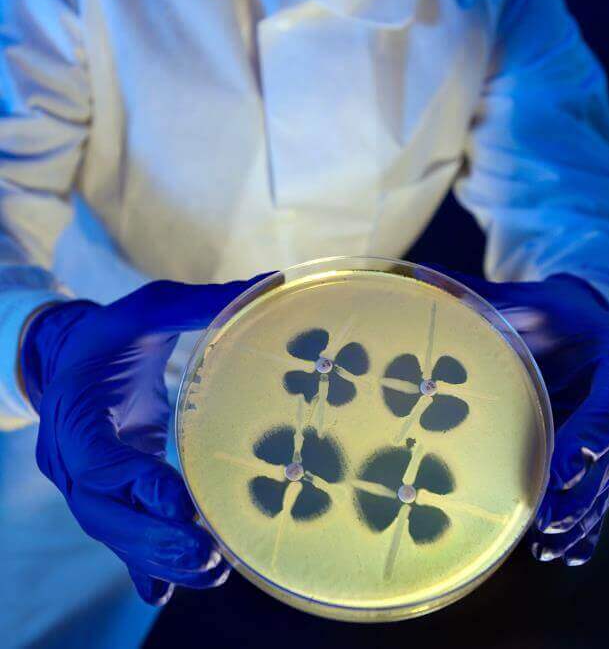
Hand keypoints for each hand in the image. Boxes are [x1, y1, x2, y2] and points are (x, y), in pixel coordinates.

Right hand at [20, 273, 278, 604]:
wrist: (74, 357)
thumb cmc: (114, 333)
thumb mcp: (148, 309)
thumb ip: (201, 303)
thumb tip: (271, 282)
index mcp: (75, 412)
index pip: (97, 459)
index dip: (134, 482)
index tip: (179, 499)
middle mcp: (71, 458)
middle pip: (102, 512)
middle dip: (152, 537)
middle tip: (207, 553)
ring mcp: (84, 483)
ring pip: (113, 533)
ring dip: (158, 557)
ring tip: (211, 570)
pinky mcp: (106, 495)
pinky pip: (118, 538)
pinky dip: (141, 566)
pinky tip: (166, 592)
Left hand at [416, 262, 608, 565]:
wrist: (582, 327)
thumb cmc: (549, 311)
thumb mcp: (522, 297)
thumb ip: (478, 294)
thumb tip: (416, 275)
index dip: (591, 435)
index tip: (561, 465)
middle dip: (581, 492)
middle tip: (545, 520)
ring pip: (608, 482)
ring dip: (580, 518)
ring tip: (546, 544)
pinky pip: (604, 496)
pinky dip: (585, 527)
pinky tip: (560, 552)